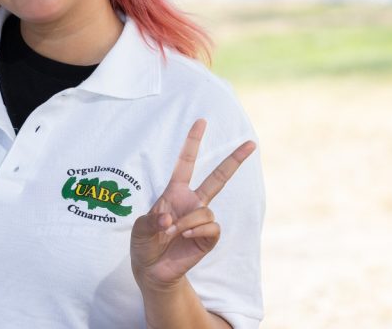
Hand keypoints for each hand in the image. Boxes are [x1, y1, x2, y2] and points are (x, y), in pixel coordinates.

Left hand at [130, 119, 255, 290]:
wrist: (151, 270)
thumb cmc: (144, 244)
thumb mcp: (139, 229)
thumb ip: (151, 221)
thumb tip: (171, 219)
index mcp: (174, 193)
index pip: (185, 163)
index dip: (192, 142)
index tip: (201, 121)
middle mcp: (192, 202)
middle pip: (218, 178)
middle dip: (234, 160)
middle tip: (251, 143)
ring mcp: (201, 219)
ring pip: (206, 211)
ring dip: (187, 222)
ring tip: (173, 233)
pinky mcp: (209, 237)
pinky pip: (211, 227)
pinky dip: (197, 231)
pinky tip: (185, 238)